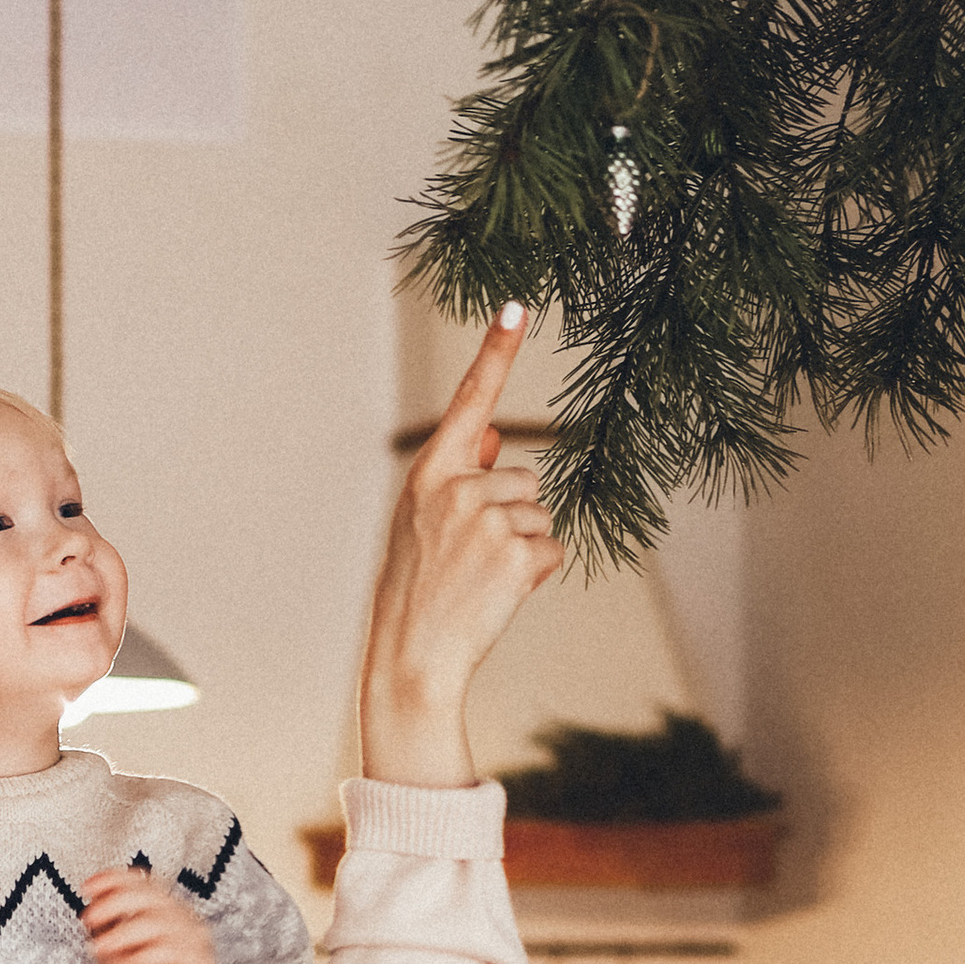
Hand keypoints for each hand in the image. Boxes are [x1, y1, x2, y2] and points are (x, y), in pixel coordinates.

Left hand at [81, 871, 224, 963]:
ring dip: (123, 933)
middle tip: (88, 918)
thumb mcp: (112, 952)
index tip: (86, 887)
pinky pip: (171, 952)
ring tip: (99, 948)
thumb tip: (94, 901)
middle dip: (115, 903)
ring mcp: (196, 942)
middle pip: (151, 897)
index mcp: (166, 911)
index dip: (116, 879)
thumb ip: (106, 927)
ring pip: (158, 924)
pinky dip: (142, 956)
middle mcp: (184, 920)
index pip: (145, 883)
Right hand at [358, 309, 562, 786]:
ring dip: (522, 546)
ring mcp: (489, 520)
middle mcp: (458, 488)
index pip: (470, 402)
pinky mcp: (518, 553)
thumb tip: (496, 439)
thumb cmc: (417, 591)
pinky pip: (551, 548)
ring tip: (482, 579)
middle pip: (523, 478)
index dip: (494, 353)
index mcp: (429, 474)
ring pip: (540, 513)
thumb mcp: (423, 525)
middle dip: (510, 516)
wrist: (413, 656)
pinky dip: (535, 573)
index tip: (517, 307)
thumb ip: (458, 480)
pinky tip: (500, 594)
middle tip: (470, 561)